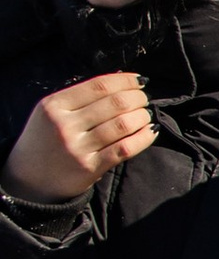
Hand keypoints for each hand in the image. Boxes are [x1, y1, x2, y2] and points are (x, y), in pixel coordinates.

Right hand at [6, 72, 153, 202]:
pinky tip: (150, 132)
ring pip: (122, 125)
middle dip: (138, 98)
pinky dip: (143, 138)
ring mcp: (77, 147)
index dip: (126, 81)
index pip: (99, 86)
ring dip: (142, 117)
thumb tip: (122, 80)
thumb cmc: (45, 140)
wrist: (29, 179)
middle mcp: (65, 125)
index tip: (139, 81)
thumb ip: (79, 97)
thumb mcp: (51, 112)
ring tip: (146, 115)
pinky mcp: (89, 168)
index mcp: (55, 105)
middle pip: (115, 104)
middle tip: (144, 99)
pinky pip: (124, 149)